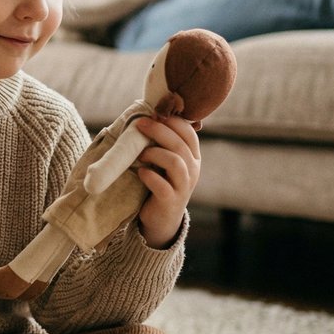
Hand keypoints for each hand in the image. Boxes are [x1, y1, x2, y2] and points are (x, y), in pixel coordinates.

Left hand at [131, 115, 201, 248]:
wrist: (161, 219)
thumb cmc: (161, 183)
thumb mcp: (166, 162)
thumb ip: (163, 143)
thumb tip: (146, 116)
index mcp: (193, 157)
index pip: (189, 133)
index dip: (172, 121)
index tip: (154, 114)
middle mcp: (193, 170)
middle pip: (180, 144)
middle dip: (159, 131)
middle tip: (140, 125)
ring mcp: (183, 187)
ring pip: (175, 163)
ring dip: (155, 153)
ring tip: (141, 154)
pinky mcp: (170, 201)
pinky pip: (162, 185)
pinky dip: (149, 176)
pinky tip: (140, 172)